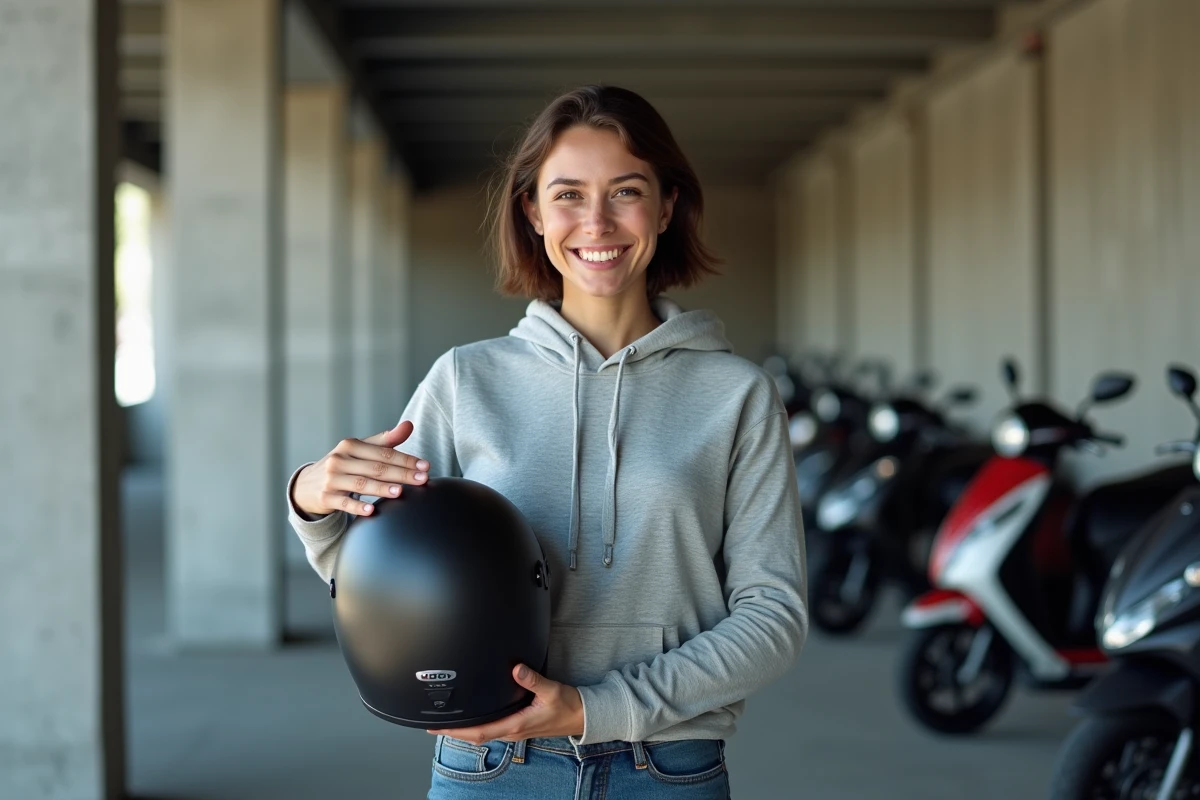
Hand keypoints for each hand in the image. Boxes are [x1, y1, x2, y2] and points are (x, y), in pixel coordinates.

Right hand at [291, 420, 428, 517]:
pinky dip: (356, 506)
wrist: (307, 485)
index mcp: (351, 445)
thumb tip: (409, 425)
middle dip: (401, 473)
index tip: (425, 466)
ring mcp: (331, 478)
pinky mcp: (325, 497)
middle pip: (376, 467)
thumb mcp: (360, 450)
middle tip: (422, 479)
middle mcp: (340, 459)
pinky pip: (343, 503)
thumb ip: (386, 440)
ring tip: (400, 491)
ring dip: (381, 488)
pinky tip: (370, 510)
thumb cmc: (342, 465)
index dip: (406, 459)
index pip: (383, 452)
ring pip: (361, 483)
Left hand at [427, 664, 583, 743]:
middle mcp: (512, 731)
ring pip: (483, 734)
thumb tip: (516, 669)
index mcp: (516, 724)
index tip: (438, 727)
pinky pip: (493, 729)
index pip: (479, 731)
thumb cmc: (569, 706)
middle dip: (453, 732)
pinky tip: (474, 720)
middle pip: (475, 736)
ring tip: (448, 723)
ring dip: (464, 730)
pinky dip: (478, 727)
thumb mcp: (552, 690)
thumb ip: (533, 679)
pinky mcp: (519, 726)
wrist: (583, 717)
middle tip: (433, 725)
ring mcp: (515, 731)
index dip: (456, 730)